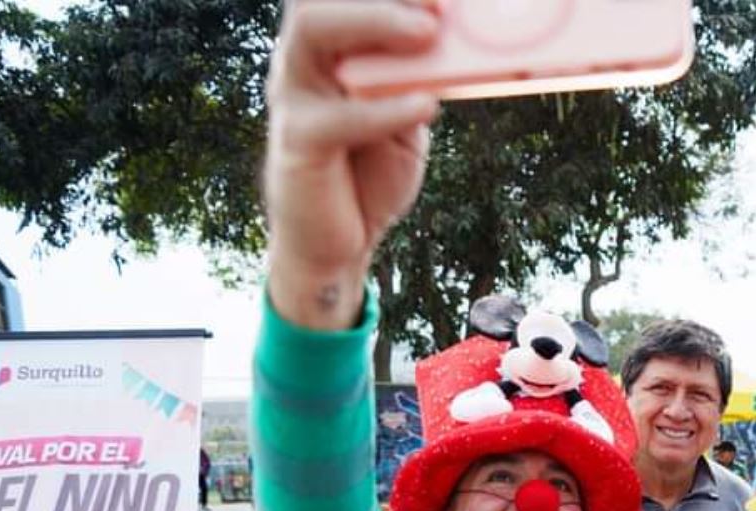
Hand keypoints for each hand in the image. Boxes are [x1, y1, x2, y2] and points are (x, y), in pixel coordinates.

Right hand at [263, 0, 443, 327]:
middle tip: (437, 5)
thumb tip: (461, 44)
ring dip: (373, 22)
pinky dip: (385, 108)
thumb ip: (420, 81)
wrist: (339, 242)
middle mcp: (303, 61)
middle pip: (322, 2)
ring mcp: (294, 96)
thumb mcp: (408, 118)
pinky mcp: (298, 141)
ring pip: (313, 32)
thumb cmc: (371, 171)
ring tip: (427, 34)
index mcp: (329, 48)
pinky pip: (339, 116)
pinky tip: (425, 107)